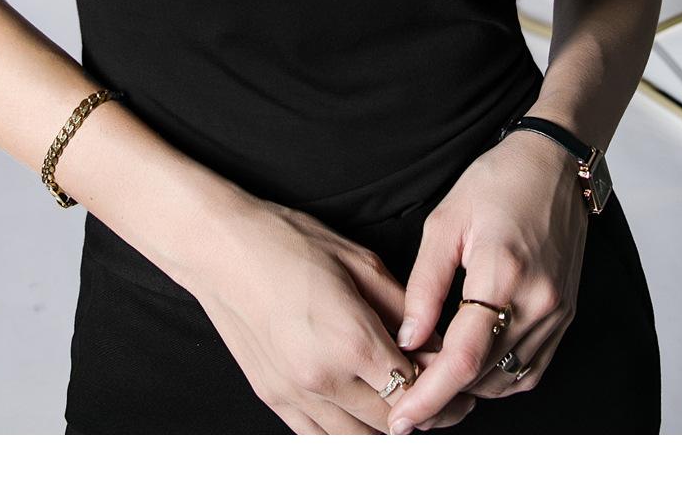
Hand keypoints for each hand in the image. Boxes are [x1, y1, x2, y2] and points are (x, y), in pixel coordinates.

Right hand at [188, 195, 477, 433]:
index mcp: (351, 340)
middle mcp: (324, 378)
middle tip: (443, 398)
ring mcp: (295, 394)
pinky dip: (349, 434)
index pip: (415, 388)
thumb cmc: (289, 242)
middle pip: (392, 421)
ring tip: (404, 404)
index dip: (443, 389)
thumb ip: (403, 310)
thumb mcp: (360, 263)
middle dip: (426, 413)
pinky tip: (363, 412)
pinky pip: (321, 439)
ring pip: (359, 440)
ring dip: (387, 427)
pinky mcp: (273, 399)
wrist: (222, 248)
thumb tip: (434, 343)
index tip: (459, 384)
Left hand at [387, 131, 590, 431]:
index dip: (430, 394)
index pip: (464, 357)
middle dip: (443, 394)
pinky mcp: (565, 315)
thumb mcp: (445, 222)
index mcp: (502, 273)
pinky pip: (531, 369)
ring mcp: (557, 312)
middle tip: (406, 390)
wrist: (554, 164)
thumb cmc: (497, 181)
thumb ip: (424, 285)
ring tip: (433, 376)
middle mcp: (537, 301)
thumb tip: (407, 338)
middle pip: (486, 378)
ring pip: (509, 380)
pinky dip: (499, 377)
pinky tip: (472, 363)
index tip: (402, 418)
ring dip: (471, 388)